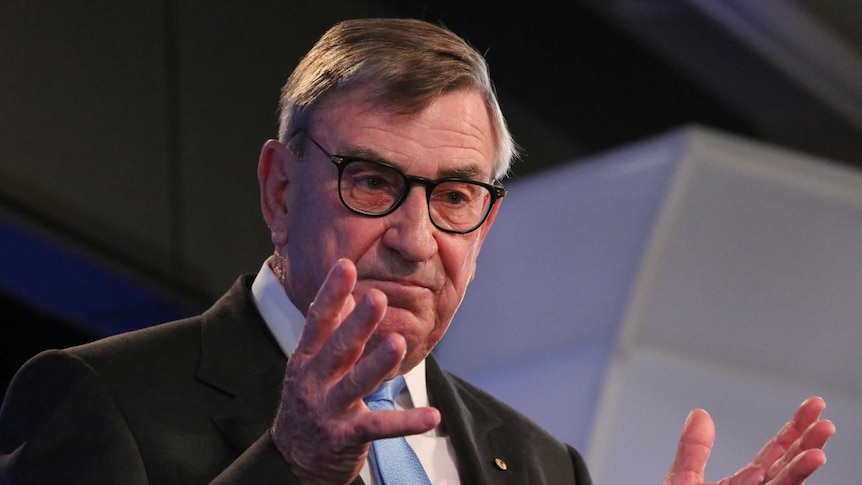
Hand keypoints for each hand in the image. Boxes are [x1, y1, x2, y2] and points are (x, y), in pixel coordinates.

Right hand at [270, 258, 440, 484]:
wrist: (292, 460)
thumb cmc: (307, 404)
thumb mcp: (309, 366)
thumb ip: (329, 332)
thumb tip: (350, 294)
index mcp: (305, 359)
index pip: (318, 321)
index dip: (332, 293)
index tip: (345, 265)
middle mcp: (314, 382)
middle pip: (337, 349)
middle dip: (356, 323)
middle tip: (376, 298)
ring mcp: (329, 410)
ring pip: (356, 384)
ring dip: (378, 364)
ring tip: (398, 344)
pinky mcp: (346, 436)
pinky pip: (379, 427)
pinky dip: (407, 422)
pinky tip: (431, 416)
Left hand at [663, 396, 834, 484]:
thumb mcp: (683, 480)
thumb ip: (694, 448)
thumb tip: (700, 414)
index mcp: (743, 483)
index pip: (775, 452)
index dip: (794, 429)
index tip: (813, 405)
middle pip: (789, 466)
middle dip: (808, 444)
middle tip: (825, 423)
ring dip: (804, 471)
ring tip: (818, 452)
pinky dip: (791, 484)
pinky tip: (800, 473)